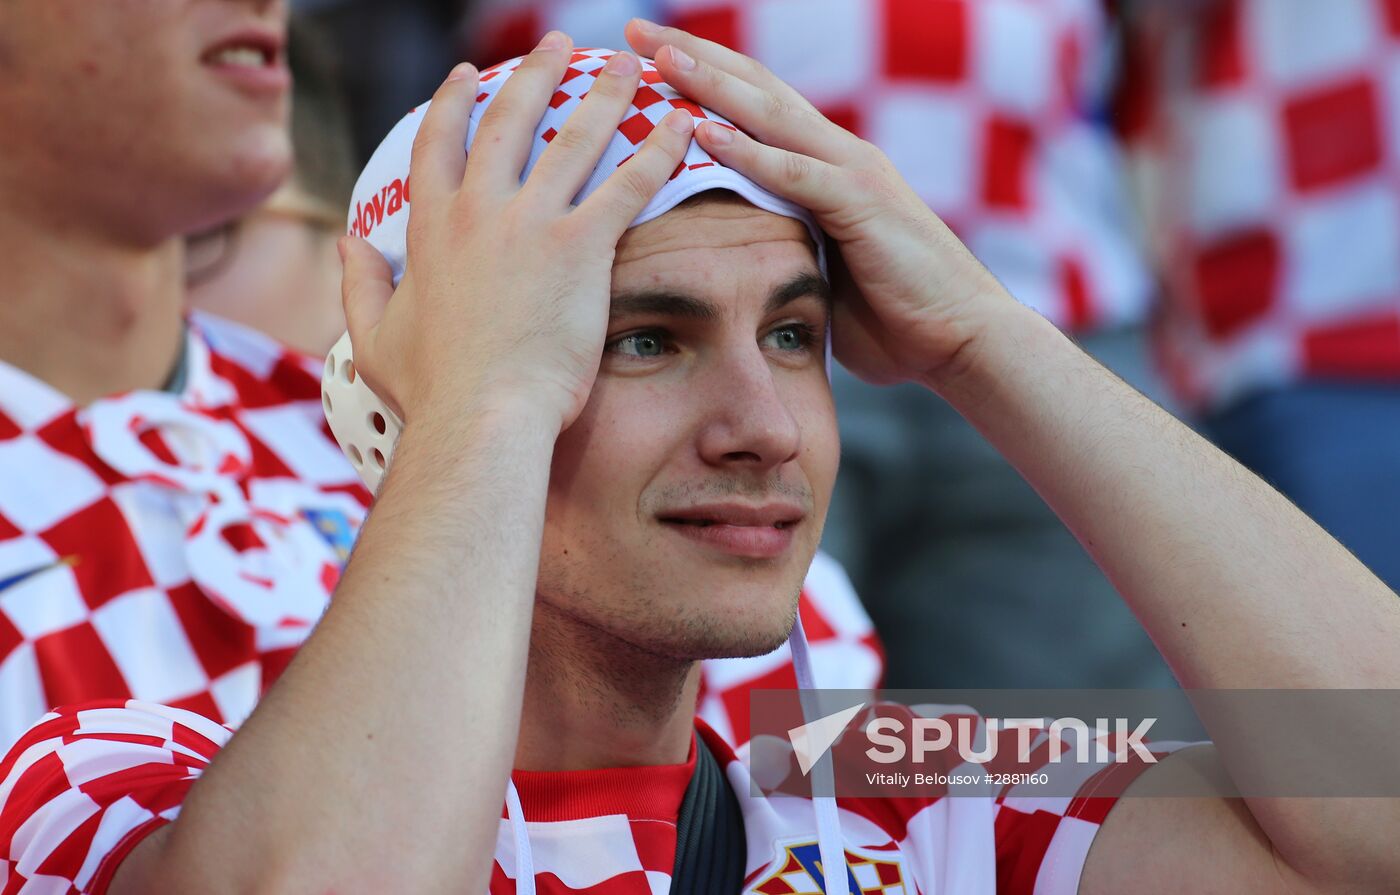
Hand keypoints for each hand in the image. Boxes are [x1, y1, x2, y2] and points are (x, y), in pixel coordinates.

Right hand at [339, 33, 695, 429]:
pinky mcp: (581, 246)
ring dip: (604, 93)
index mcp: (429, 228)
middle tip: (560, 44)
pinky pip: (628, 183)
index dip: (452, 103)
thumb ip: (359, 284)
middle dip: (536, 73)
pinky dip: (657, 151)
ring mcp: (531, 223)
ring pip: (574, 137)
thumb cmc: (431, 391)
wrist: (480, 417)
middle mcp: (478, 210)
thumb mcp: (374, 337)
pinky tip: (680, 126)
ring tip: (628, 65)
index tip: (466, 76)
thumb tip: (348, 243)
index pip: (438, 143)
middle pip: (509, 121)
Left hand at [624, 19, 1018, 386]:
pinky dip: (749, 152)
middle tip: (635, 31)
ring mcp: (854, 173)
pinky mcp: (863, 206)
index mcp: (827, 166)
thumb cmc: (895, 319)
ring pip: (771, 115)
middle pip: (756, 88)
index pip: (756, 105)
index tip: (647, 58)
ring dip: (712, 84)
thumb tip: (741, 264)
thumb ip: (787, 251)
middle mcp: (840, 155)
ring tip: (659, 59)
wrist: (964, 340)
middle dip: (693, 55)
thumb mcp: (823, 274)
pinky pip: (796, 173)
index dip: (703, 76)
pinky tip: (704, 133)